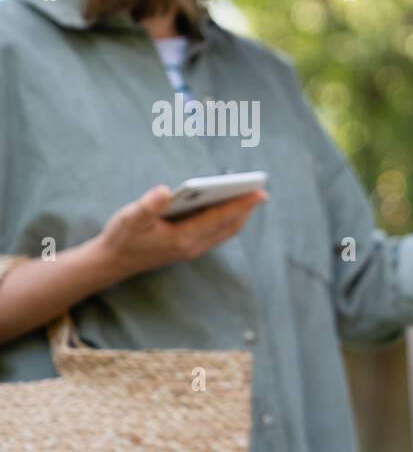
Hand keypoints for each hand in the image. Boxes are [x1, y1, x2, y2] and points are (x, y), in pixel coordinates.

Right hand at [89, 183, 267, 281]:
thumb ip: (149, 205)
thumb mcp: (130, 218)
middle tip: (260, 189)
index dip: (241, 204)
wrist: (113, 262)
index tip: (259, 192)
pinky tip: (228, 203)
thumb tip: (166, 191)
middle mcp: (194, 246)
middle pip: (229, 225)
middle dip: (245, 208)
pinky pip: (217, 232)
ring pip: (226, 230)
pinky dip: (227, 218)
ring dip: (239, 214)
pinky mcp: (190, 247)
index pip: (220, 218)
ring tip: (249, 194)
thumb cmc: (122, 237)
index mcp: (183, 237)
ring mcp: (194, 248)